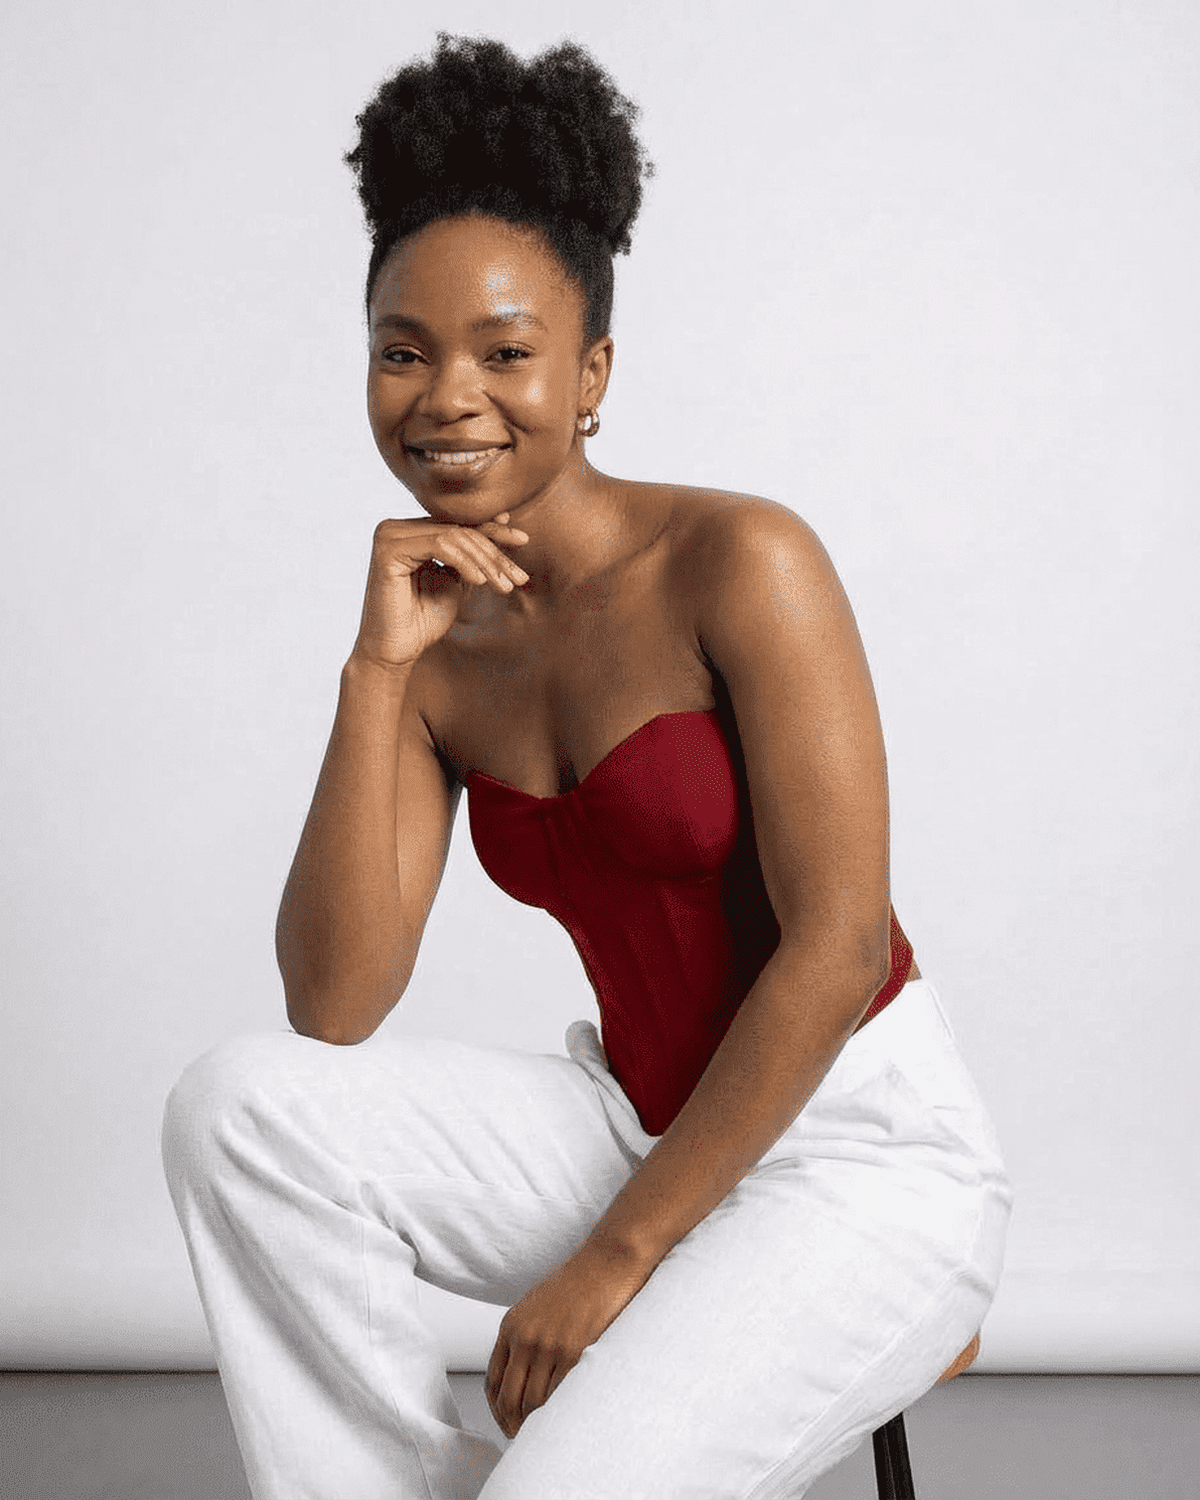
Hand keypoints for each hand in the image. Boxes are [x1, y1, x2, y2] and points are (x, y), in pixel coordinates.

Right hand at [350, 512, 528, 667]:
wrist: (395, 651)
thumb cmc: (423, 620)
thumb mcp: (457, 581)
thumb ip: (473, 554)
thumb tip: (503, 519)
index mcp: (411, 532)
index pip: (459, 525)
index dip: (493, 532)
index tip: (524, 541)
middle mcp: (397, 527)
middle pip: (459, 530)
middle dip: (495, 554)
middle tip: (519, 578)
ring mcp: (390, 535)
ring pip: (454, 536)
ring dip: (485, 561)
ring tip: (504, 586)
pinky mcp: (388, 549)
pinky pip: (440, 545)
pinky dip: (465, 562)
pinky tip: (480, 581)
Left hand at [485, 1240, 653, 1439]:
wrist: (607, 1261)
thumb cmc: (579, 1282)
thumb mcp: (538, 1305)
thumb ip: (526, 1335)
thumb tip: (523, 1374)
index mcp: (511, 1325)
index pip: (492, 1380)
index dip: (497, 1409)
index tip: (506, 1422)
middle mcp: (524, 1337)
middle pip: (508, 1397)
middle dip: (513, 1424)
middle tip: (524, 1438)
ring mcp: (548, 1345)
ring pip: (532, 1402)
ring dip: (537, 1423)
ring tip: (545, 1433)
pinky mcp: (573, 1351)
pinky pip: (558, 1395)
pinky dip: (558, 1413)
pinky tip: (563, 1418)